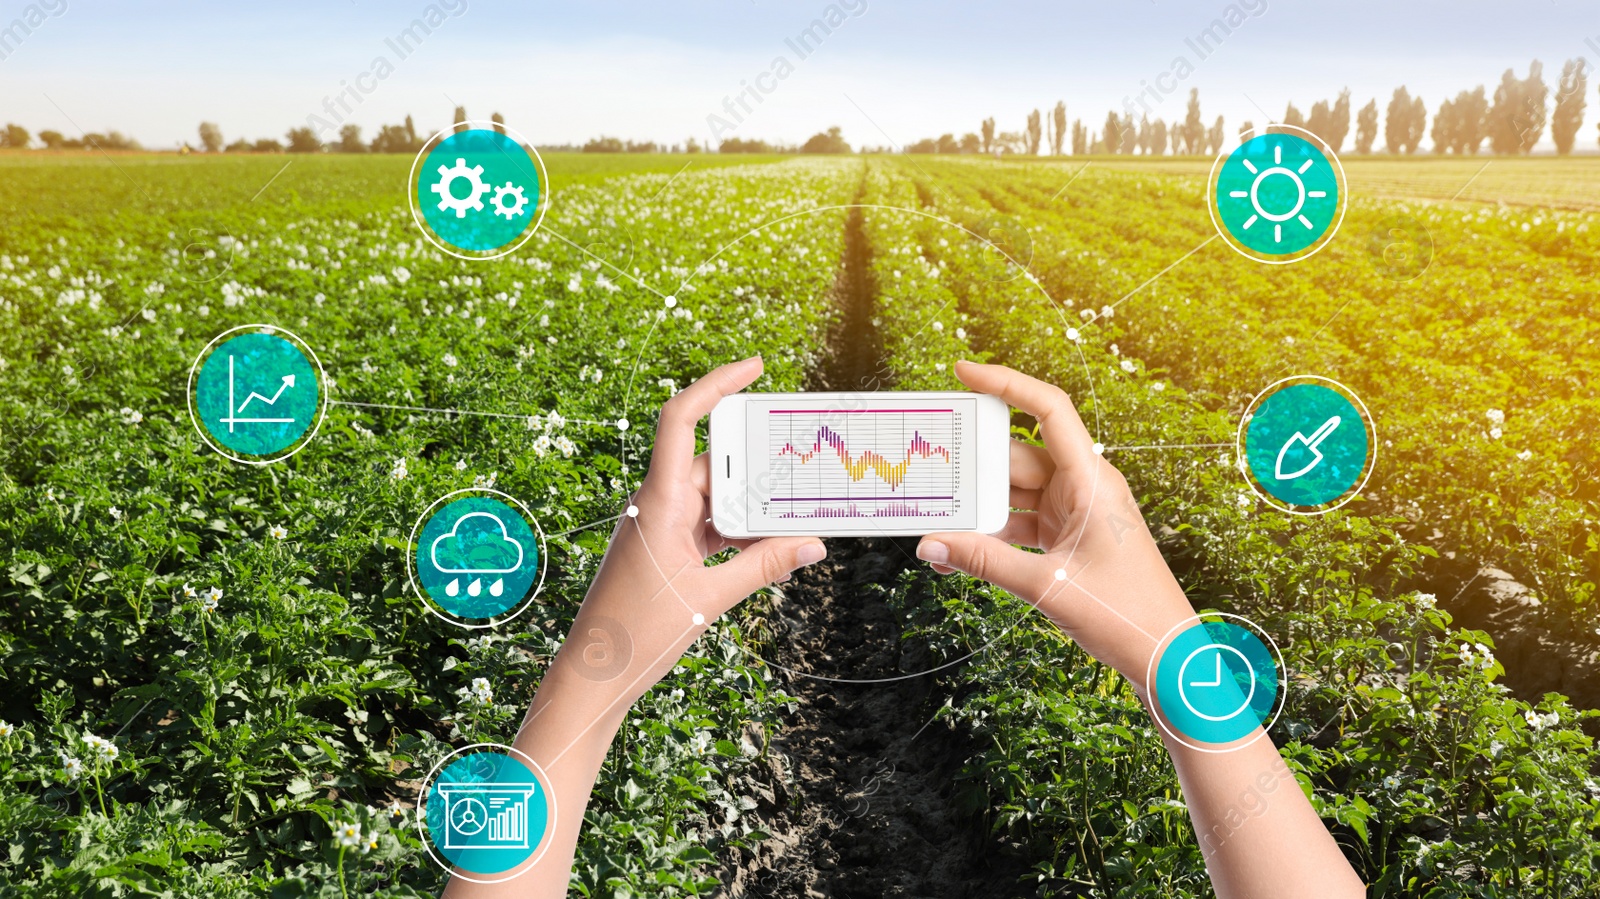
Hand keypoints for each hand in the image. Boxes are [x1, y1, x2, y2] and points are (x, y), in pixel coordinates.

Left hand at [554, 355, 826, 701]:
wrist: (593, 675)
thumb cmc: (636, 637)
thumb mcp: (709, 600)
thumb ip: (763, 567)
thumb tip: (813, 544)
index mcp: (658, 502)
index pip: (682, 420)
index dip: (716, 383)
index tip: (756, 365)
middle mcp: (656, 504)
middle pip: (714, 461)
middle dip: (758, 462)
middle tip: (804, 459)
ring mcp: (659, 525)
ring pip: (715, 496)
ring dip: (753, 504)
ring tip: (798, 512)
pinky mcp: (664, 547)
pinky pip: (709, 523)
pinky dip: (739, 530)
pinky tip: (772, 545)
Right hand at [916, 361, 1193, 683]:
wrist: (1166, 657)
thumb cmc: (1127, 615)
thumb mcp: (1048, 587)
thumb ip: (985, 562)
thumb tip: (931, 545)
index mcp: (1092, 481)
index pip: (1048, 409)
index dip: (1006, 383)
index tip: (964, 371)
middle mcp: (1084, 487)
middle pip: (1017, 456)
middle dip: (972, 466)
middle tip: (926, 471)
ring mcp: (1075, 512)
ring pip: (1013, 491)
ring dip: (977, 507)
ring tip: (935, 520)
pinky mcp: (1068, 537)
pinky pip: (1020, 521)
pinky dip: (991, 532)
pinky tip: (958, 549)